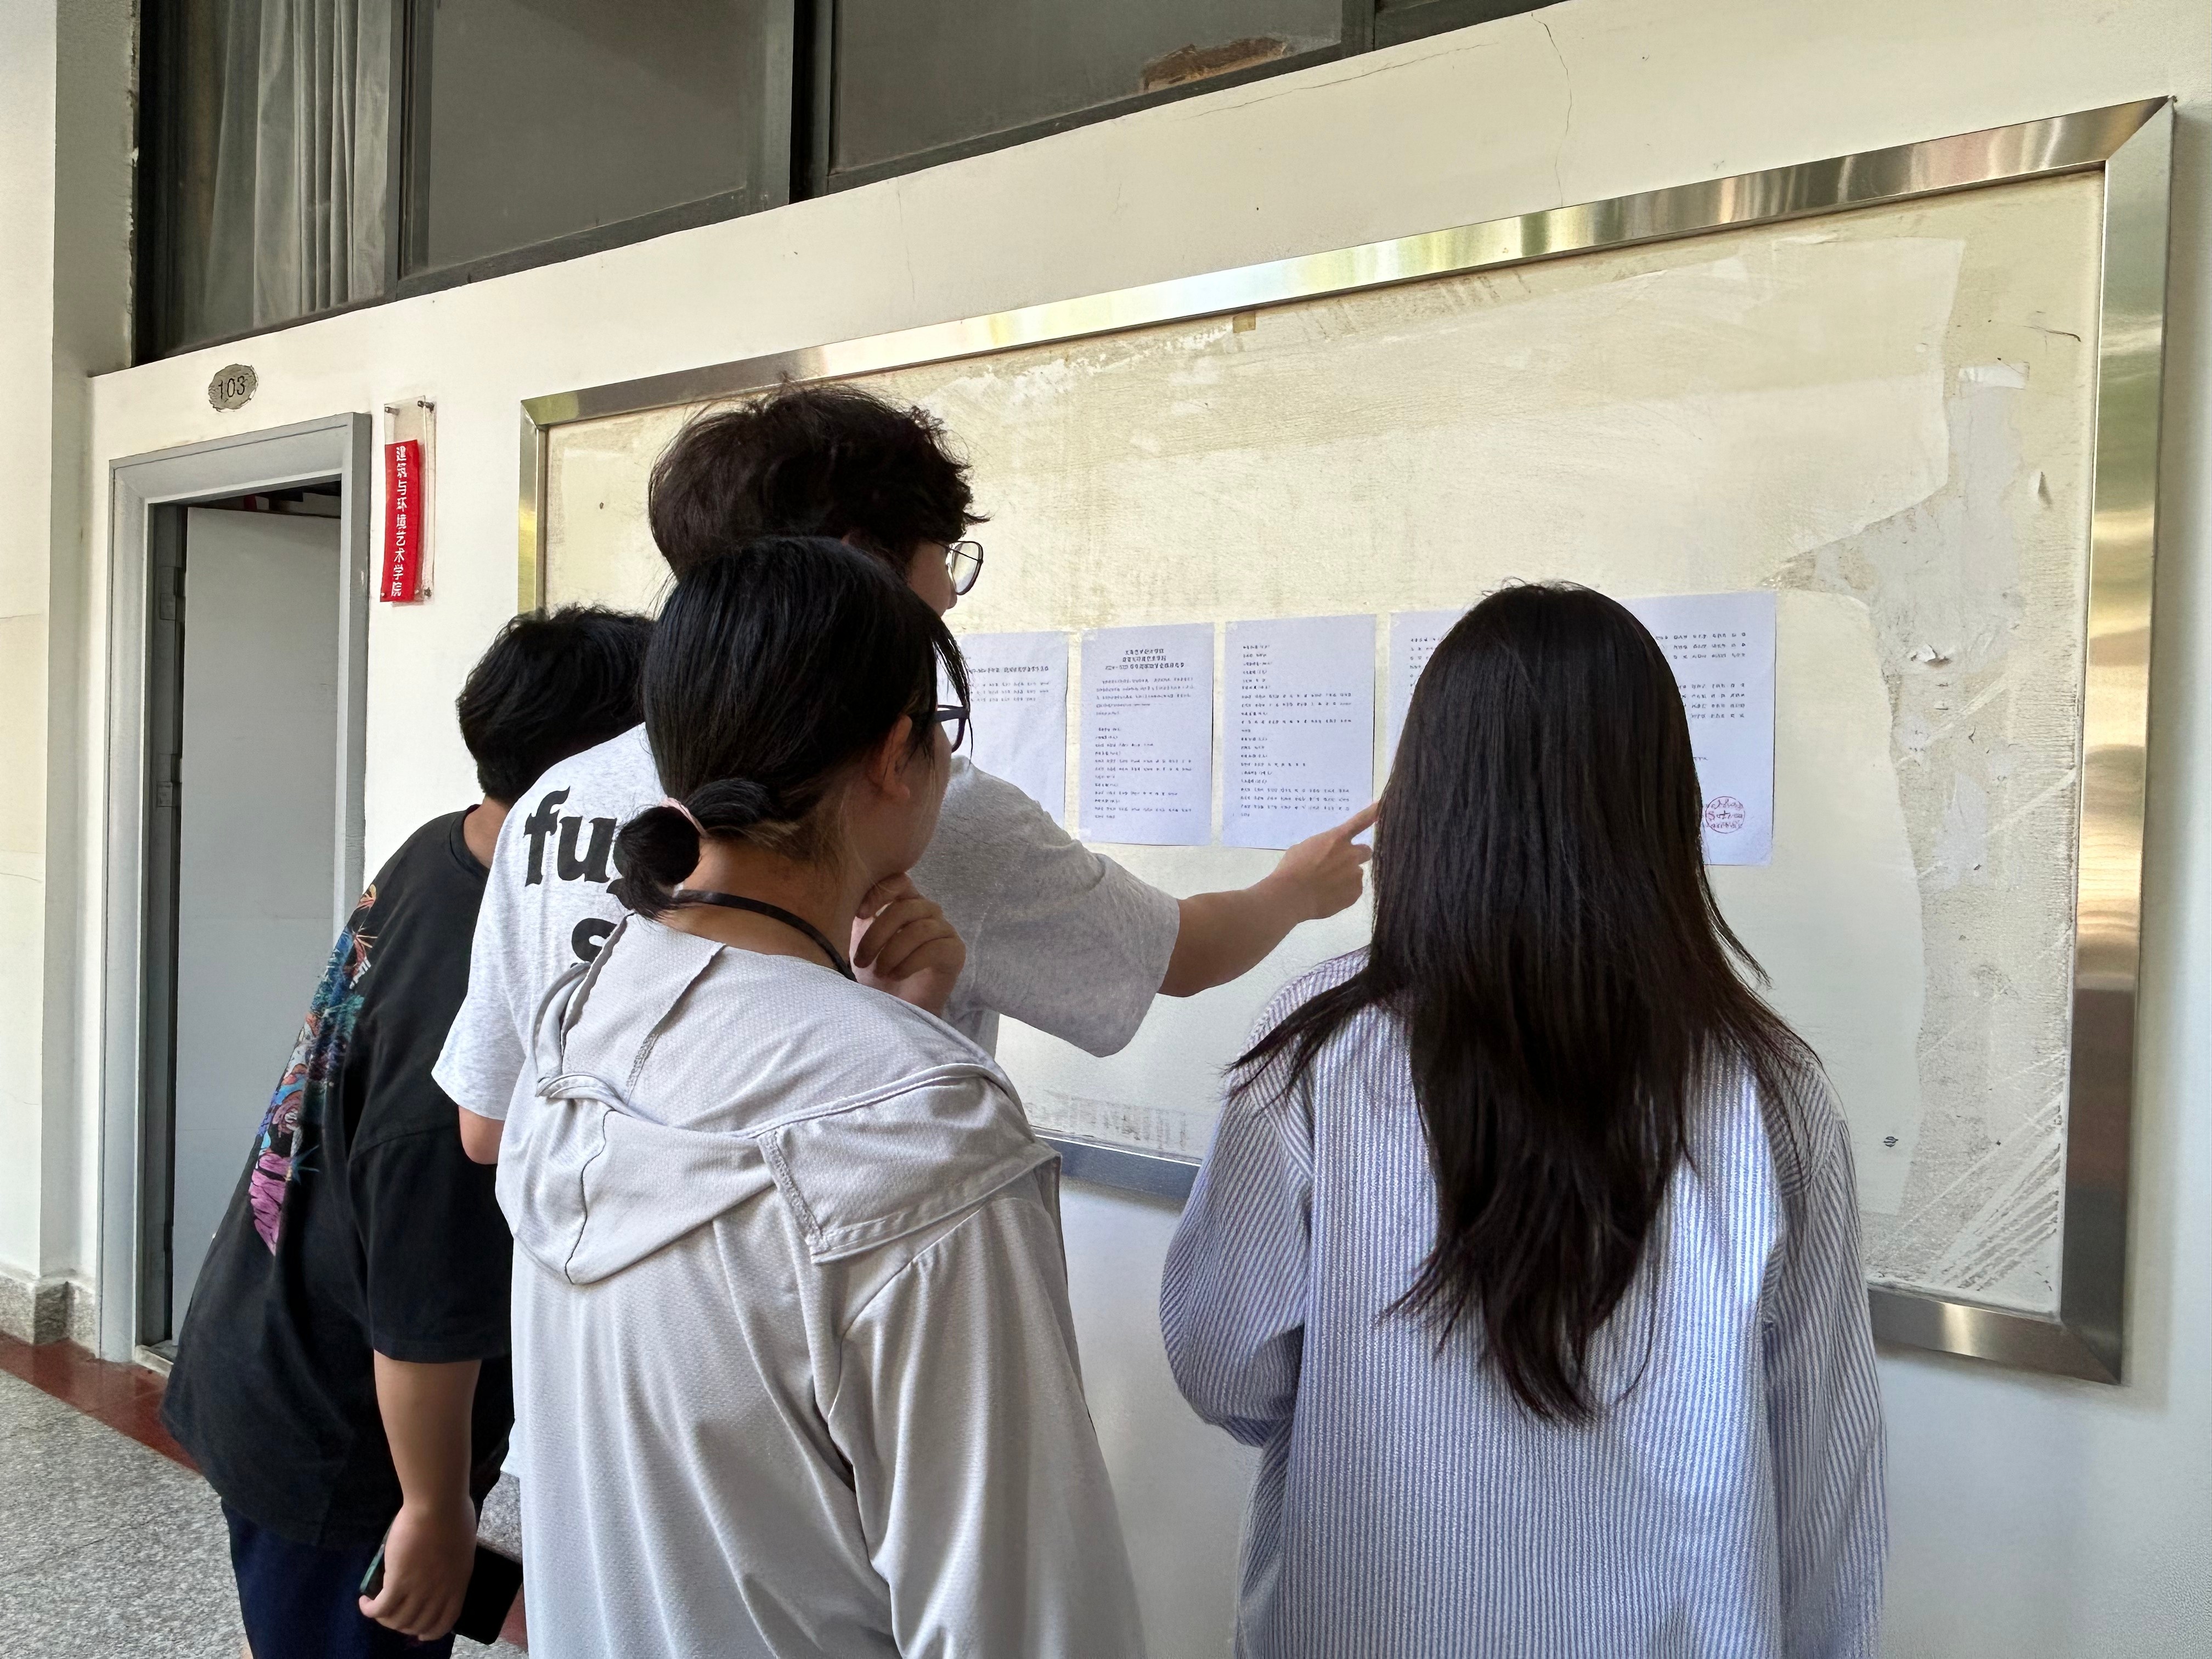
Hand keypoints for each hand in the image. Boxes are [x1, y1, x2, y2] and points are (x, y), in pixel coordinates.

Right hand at [359, 1491, 477, 1640]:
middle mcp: (439, 1593)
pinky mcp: (398, 1582)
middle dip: (403, 1624)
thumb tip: (440, 1568)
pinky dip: (369, 1610)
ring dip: (383, 1618)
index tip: (421, 1633)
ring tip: (375, 1607)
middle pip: (417, 1624)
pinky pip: (380, 1608)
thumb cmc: (453, 1514)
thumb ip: (451, 1564)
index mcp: (457, 1584)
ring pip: (397, 1620)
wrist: (438, 1504)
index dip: (431, 1631)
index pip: (445, 1621)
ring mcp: (419, 1589)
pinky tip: (363, 1601)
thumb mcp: (460, 1547)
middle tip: (392, 1614)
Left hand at [852, 874, 966, 1016]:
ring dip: (893, 952)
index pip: (898, 881)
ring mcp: (943, 930)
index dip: (879, 893)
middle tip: (860, 960)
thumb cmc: (873, 976)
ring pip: (920, 928)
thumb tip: (839, 897)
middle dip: (878, 934)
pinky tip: (896, 975)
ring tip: (879, 972)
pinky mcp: (954, 952)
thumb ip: (856, 916)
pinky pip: (935, 948)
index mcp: (904, 903)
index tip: (859, 915)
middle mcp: (927, 912)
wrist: (892, 1011)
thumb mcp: (857, 941)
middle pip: (905, 907)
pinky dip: (910, 962)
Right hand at [1264, 803, 1376, 920]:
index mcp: (1336, 839)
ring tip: (1327, 886)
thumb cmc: (1292, 869)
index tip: (1383, 804)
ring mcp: (1355, 874)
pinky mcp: (1355, 893)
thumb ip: (1321, 848)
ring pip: (1356, 874)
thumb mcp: (1303, 849)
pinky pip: (1353, 890)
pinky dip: (1344, 893)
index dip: (1372, 812)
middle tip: (1340, 865)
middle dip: (1356, 856)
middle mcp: (1351, 854)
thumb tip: (1325, 855)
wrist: (1292, 896)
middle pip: (1366, 852)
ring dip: (1346, 877)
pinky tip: (1329, 896)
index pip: (1359, 821)